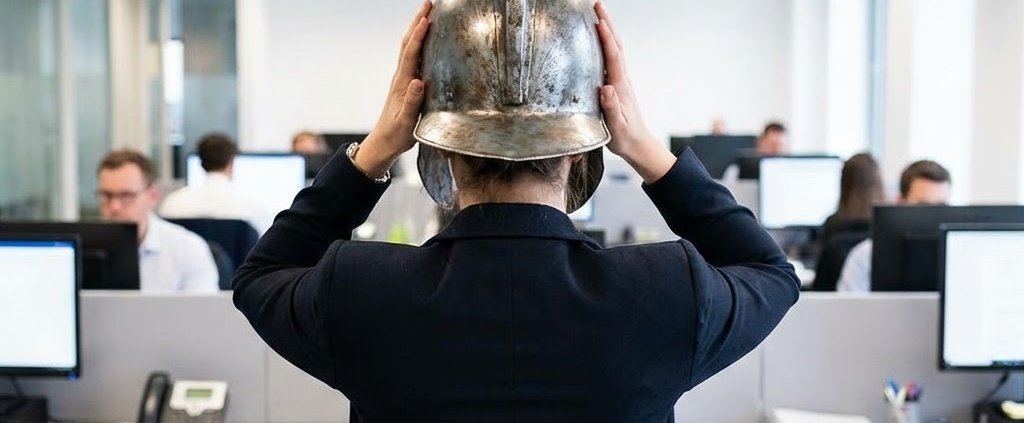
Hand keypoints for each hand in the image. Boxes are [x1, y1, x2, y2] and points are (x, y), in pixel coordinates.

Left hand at [353, 1, 431, 177]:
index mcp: (403, 83)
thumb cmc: (396, 135)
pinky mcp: (407, 84)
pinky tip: (426, 40)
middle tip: (429, 4)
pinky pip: (413, 57)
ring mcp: (403, 80)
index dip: (419, 35)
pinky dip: (419, 43)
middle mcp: (402, 77)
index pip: (411, 54)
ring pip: (409, 48)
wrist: (384, 144)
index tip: (427, 19)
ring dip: (417, 29)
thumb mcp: (406, 122)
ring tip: (428, 13)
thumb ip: (412, 102)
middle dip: (417, 22)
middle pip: (408, 43)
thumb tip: (418, 82)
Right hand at [595, 2, 674, 182]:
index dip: (606, 38)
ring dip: (607, 31)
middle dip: (607, 24)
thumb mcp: (617, 127)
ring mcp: (620, 82)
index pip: (613, 57)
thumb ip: (611, 108)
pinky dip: (606, 44)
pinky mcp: (617, 86)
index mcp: (620, 87)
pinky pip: (611, 59)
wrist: (639, 146)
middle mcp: (621, 80)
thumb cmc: (626, 139)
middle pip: (616, 46)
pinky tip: (598, 42)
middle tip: (597, 5)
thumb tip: (606, 88)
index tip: (598, 21)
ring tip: (596, 15)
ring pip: (614, 50)